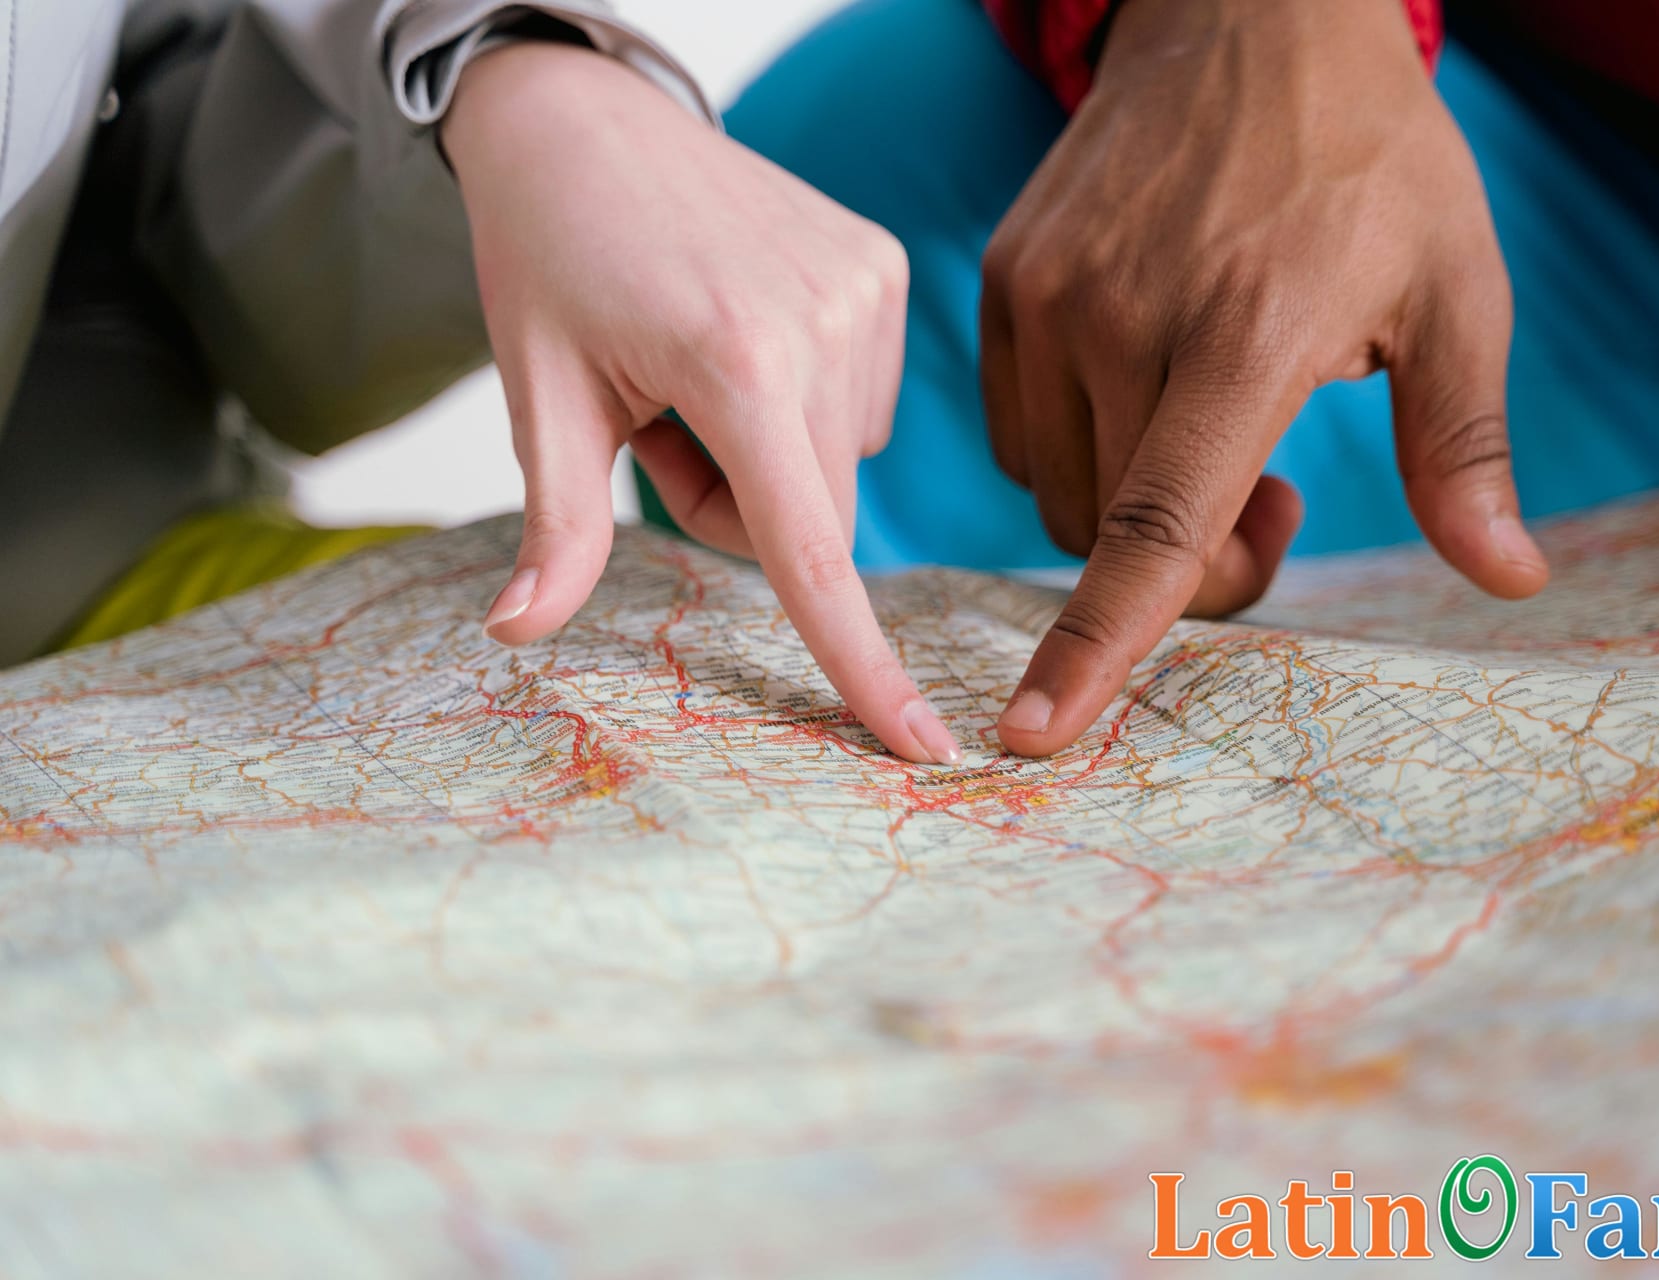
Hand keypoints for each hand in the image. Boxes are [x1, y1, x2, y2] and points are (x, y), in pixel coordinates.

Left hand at [443, 43, 959, 764]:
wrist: (583, 120)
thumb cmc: (547, 258)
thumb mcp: (541, 395)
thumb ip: (557, 526)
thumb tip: (514, 634)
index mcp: (737, 365)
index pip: (811, 553)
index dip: (862, 665)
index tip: (924, 750)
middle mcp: (825, 326)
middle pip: (812, 520)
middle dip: (738, 510)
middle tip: (657, 426)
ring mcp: (866, 291)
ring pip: (836, 467)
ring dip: (770, 457)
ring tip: (694, 369)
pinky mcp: (883, 269)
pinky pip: (857, 405)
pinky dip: (802, 403)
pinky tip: (744, 332)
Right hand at [980, 0, 1547, 756]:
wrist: (1248, 14)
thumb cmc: (1371, 161)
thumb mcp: (1456, 292)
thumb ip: (1464, 448)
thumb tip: (1511, 580)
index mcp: (1244, 333)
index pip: (1156, 527)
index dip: (1099, 646)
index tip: (1036, 735)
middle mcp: (1123, 317)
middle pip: (1113, 535)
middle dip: (1197, 560)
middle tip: (1279, 494)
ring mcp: (1049, 295)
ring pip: (1058, 492)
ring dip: (1130, 506)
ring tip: (1211, 419)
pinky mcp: (1005, 279)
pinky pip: (1019, 430)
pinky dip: (1081, 448)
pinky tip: (1150, 382)